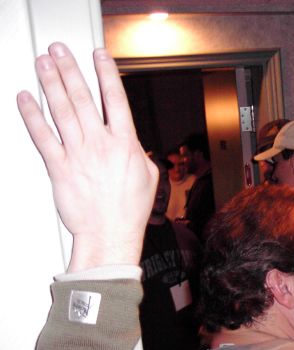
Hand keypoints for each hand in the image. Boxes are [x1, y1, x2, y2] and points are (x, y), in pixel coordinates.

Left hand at [17, 43, 156, 271]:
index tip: (98, 56)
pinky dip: (32, 116)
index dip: (105, 73)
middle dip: (70, 70)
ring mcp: (78, 155)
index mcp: (125, 144)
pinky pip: (42, 136)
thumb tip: (133, 142)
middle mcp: (100, 144)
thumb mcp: (148, 176)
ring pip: (61, 111)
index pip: (115, 99)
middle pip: (82, 98)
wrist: (110, 234)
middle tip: (60, 51)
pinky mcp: (59, 168)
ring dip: (51, 84)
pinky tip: (26, 100)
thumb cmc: (128, 210)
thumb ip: (139, 152)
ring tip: (44, 65)